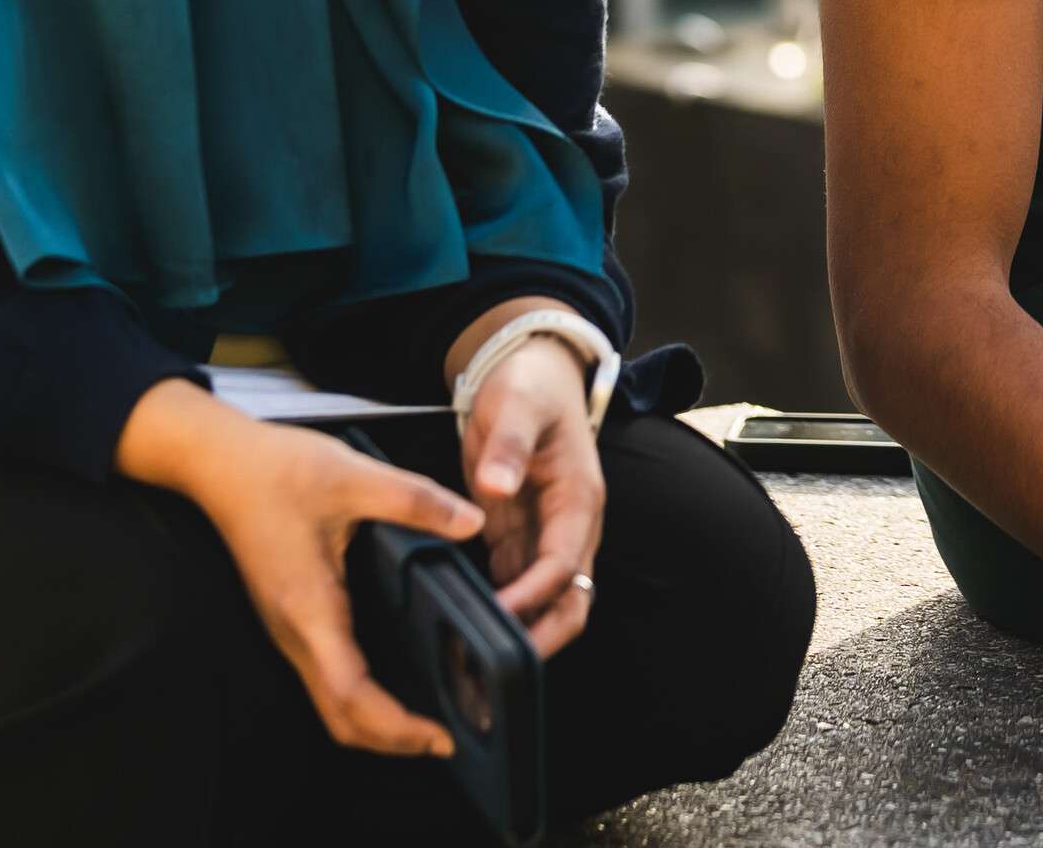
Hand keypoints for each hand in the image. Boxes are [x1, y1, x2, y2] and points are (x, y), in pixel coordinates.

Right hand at [118, 380, 483, 755]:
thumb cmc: (274, 471)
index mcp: (310, 609)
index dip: (396, 725)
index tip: (440, 736)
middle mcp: (295, 631)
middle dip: (393, 739)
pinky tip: (399, 680)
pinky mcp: (293, 616)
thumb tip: (472, 522)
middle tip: (447, 738)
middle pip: (341, 716)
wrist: (218, 464)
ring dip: (378, 722)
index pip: (351, 693)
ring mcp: (290, 628)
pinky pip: (328, 675)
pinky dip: (363, 696)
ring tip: (431, 719)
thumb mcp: (353, 476)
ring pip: (331, 702)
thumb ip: (416, 501)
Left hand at [460, 335, 606, 656]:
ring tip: (474, 667)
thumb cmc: (529, 386)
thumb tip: (496, 486)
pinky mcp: (520, 536)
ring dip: (518, 635)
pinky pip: (516, 587)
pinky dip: (498, 614)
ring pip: (545, 604)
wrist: (530, 371)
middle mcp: (569, 527)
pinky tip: (463, 632)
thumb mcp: (517, 406)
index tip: (495, 618)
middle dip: (540, 639)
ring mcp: (545, 535)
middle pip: (570, 602)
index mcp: (578, 499)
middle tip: (494, 671)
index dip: (533, 597)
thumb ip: (509, 444)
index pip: (563, 565)